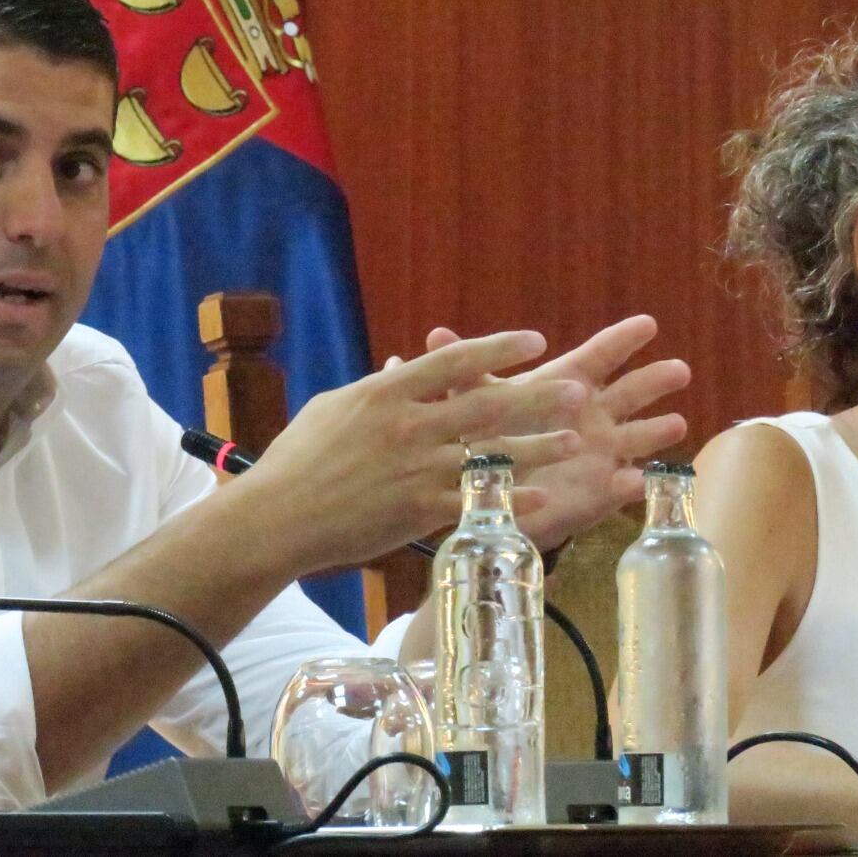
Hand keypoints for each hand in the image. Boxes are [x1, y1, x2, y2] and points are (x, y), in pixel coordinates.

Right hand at [246, 330, 587, 573]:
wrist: (279, 516)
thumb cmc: (295, 459)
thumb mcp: (331, 409)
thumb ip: (375, 389)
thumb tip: (401, 370)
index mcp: (385, 393)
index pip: (453, 361)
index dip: (497, 348)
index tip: (533, 341)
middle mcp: (408, 426)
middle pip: (486, 404)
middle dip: (537, 396)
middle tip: (578, 390)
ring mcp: (416, 469)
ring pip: (492, 453)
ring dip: (539, 446)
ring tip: (576, 440)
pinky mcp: (418, 511)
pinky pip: (477, 503)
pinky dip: (514, 500)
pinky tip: (547, 497)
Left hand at [420, 315, 689, 548]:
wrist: (492, 496)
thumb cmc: (489, 439)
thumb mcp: (475, 405)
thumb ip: (466, 373)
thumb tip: (435, 332)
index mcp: (565, 388)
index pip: (598, 357)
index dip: (622, 339)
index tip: (648, 322)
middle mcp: (592, 417)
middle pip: (630, 392)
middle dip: (654, 381)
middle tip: (679, 369)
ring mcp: (603, 454)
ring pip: (639, 439)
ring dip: (656, 430)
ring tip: (676, 423)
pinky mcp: (601, 492)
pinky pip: (622, 489)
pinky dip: (630, 485)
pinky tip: (638, 481)